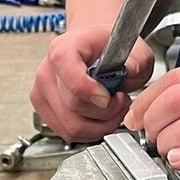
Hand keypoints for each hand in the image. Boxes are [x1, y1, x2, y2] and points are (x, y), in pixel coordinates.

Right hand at [30, 24, 154, 144]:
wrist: (93, 50)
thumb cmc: (107, 48)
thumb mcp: (132, 47)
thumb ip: (136, 59)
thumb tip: (131, 70)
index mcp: (64, 49)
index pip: (71, 78)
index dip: (92, 92)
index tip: (109, 96)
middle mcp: (48, 71)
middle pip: (74, 107)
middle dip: (105, 111)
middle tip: (120, 100)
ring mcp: (43, 92)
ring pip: (71, 126)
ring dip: (99, 125)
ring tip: (112, 109)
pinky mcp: (45, 110)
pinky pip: (67, 132)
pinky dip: (89, 131)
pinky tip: (100, 117)